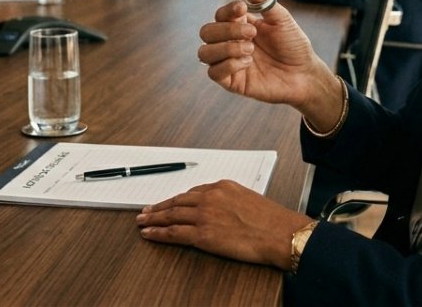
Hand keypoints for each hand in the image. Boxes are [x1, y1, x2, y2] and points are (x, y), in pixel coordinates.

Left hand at [136, 180, 312, 269]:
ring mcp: (204, 215)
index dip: (176, 199)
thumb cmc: (272, 220)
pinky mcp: (202, 234)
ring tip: (141, 221)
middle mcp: (210, 197)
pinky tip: (148, 234)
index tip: (167, 203)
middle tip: (145, 210)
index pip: (192, 192)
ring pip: (171, 215)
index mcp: (222, 186)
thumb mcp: (249, 200)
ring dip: (153, 218)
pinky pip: (173, 233)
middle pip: (177, 201)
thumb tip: (222, 211)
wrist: (280, 233)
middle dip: (159, 207)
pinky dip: (158, 233)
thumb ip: (230, 201)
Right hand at [197, 0, 332, 108]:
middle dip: (226, 30)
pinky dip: (228, 64)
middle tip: (252, 33)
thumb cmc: (293, 44)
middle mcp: (230, 43)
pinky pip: (213, 73)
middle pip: (206, 32)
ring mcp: (229, 62)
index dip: (226, 11)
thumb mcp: (280, 18)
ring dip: (226, 48)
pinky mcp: (232, 81)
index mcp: (240, 25)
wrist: (305, 73)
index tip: (242, 8)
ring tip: (250, 50)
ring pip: (204, 53)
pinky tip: (248, 63)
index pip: (219, 15)